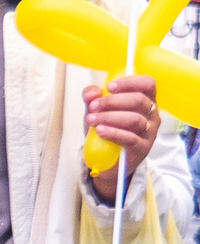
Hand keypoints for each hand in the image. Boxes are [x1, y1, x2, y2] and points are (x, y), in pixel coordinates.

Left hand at [87, 74, 161, 205]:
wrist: (106, 160)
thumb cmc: (106, 129)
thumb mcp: (97, 112)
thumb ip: (92, 99)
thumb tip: (92, 93)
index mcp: (146, 100)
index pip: (148, 84)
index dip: (130, 82)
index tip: (109, 86)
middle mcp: (152, 114)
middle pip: (138, 101)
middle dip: (112, 101)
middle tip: (93, 106)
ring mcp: (149, 132)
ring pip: (134, 119)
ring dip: (110, 117)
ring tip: (91, 119)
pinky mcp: (142, 148)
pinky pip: (130, 138)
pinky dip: (113, 133)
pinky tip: (100, 131)